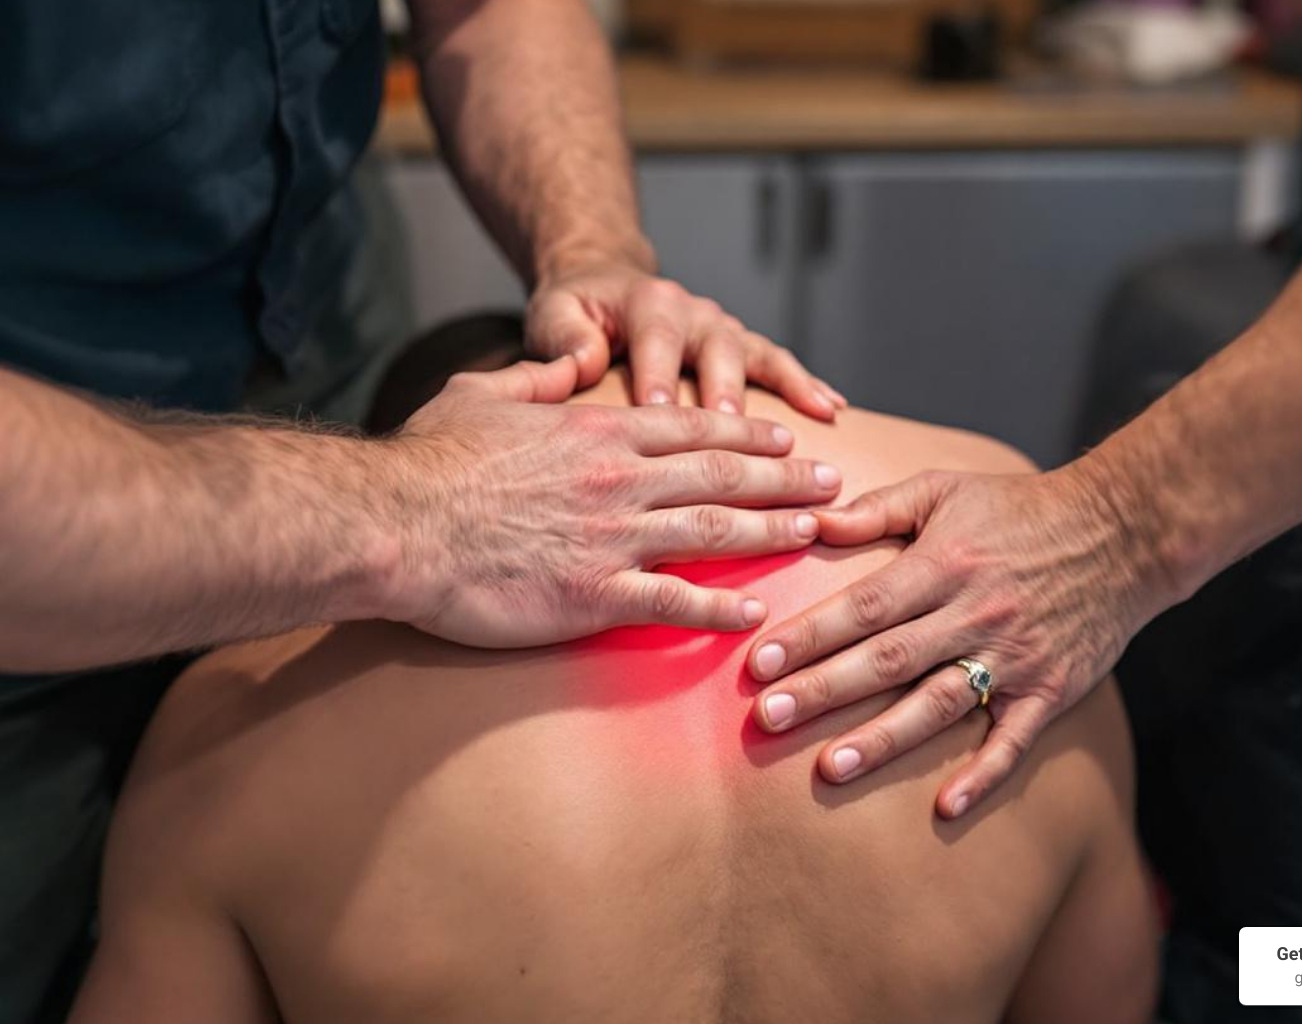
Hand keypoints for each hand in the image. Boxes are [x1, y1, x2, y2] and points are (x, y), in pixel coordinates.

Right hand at [374, 356, 843, 647]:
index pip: (693, 427)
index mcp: (597, 430)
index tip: (786, 437)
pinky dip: (721, 609)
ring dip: (772, 531)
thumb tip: (570, 364)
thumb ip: (535, 376)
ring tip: (815, 532)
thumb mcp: (479, 393)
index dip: (746, 432)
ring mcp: (614, 538)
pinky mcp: (595, 595)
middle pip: (723, 474)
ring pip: (715, 530)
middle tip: (833, 482)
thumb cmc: (427, 462)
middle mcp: (620, 479)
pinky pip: (675, 603)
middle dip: (785, 477)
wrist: (395, 524)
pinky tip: (756, 615)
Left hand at [525, 262, 846, 419]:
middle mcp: (694, 311)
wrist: (606, 286)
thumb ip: (564, 336)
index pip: (656, 340)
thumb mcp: (554, 314)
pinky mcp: (742, 347)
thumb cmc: (578, 312)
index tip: (659, 415)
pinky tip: (831, 409)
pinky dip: (806, 384)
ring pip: (756, 357)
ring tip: (799, 428)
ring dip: (780, 391)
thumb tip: (582, 361)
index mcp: (648, 302)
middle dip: (725, 391)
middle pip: (717, 351)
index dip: (659, 377)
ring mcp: (723, 329)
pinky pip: (779, 363)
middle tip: (731, 429)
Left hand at [744, 465, 1172, 817]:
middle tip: (768, 719)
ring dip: (883, 739)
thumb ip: (878, 507)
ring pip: (938, 704)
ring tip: (829, 768)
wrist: (1124, 531)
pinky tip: (944, 808)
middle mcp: (974, 613)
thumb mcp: (946, 488)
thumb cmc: (1021, 508)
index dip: (811, 636)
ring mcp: (1014, 657)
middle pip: (888, 660)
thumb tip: (813, 523)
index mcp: (944, 564)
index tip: (758, 664)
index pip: (865, 607)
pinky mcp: (1050, 690)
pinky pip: (1014, 741)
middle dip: (824, 691)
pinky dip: (983, 776)